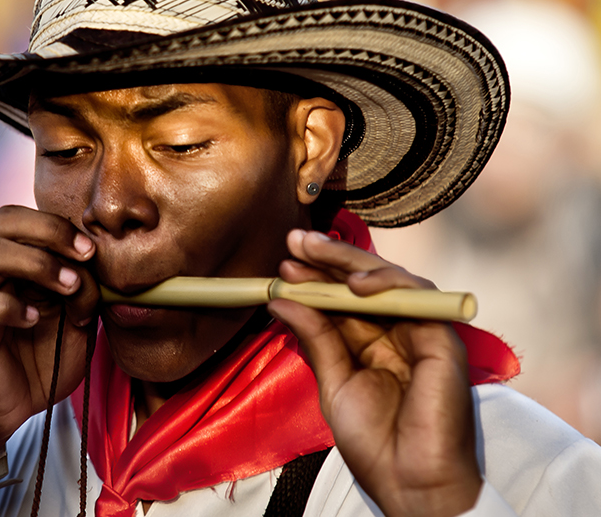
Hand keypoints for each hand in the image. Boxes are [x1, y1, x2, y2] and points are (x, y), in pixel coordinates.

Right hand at [0, 205, 98, 473]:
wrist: (9, 409)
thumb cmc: (43, 360)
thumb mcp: (78, 326)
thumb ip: (87, 296)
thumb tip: (94, 270)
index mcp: (21, 262)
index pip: (28, 217)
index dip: (61, 224)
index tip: (92, 250)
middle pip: (4, 220)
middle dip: (49, 230)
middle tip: (83, 255)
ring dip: (35, 263)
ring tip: (67, 288)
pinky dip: (9, 306)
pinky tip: (34, 320)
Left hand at [267, 229, 480, 516]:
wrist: (408, 481)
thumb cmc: (374, 441)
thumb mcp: (333, 382)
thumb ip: (314, 338)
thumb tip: (281, 298)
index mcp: (371, 342)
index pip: (342, 298)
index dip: (315, 277)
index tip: (284, 263)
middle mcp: (397, 332)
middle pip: (364, 282)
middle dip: (328, 258)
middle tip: (295, 240)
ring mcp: (421, 333)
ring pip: (389, 280)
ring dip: (350, 261)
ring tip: (313, 251)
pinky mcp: (442, 340)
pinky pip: (418, 298)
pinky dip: (386, 284)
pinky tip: (353, 284)